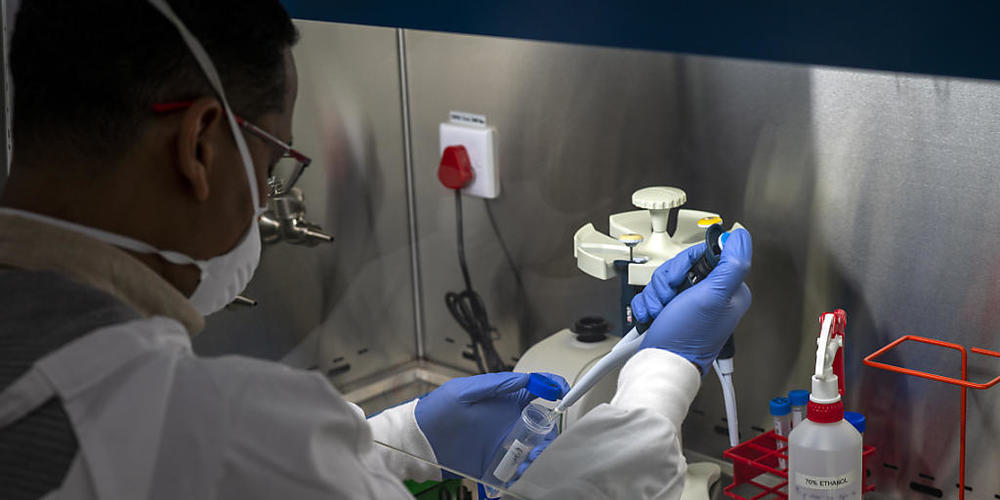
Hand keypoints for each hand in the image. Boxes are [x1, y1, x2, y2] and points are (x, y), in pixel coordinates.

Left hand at [415, 372, 568, 478]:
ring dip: (539, 453)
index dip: (552, 387)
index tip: (563, 391)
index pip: (535, 390)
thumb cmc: (437, 411)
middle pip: (541, 423)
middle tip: (542, 438)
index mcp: (503, 398)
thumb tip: (525, 379)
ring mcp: (503, 442)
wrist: (418, 441)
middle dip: (548, 430)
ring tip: (530, 459)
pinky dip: (525, 472)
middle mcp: (507, 420)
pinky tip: (521, 472)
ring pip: (533, 447)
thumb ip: (495, 385)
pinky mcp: (496, 463)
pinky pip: (517, 469)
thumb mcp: (464, 392)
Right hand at [631, 228, 752, 372]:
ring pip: (663, 279)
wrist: (661, 364)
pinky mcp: (670, 310)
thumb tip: (739, 236)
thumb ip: (732, 264)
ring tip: (661, 312)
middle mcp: (710, 295)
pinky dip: (647, 305)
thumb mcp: (714, 295)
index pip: (703, 254)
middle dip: (666, 283)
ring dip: (654, 295)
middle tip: (670, 299)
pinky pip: (651, 294)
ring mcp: (688, 303)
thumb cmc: (687, 337)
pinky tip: (654, 317)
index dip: (684, 263)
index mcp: (727, 289)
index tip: (682, 280)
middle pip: (679, 266)